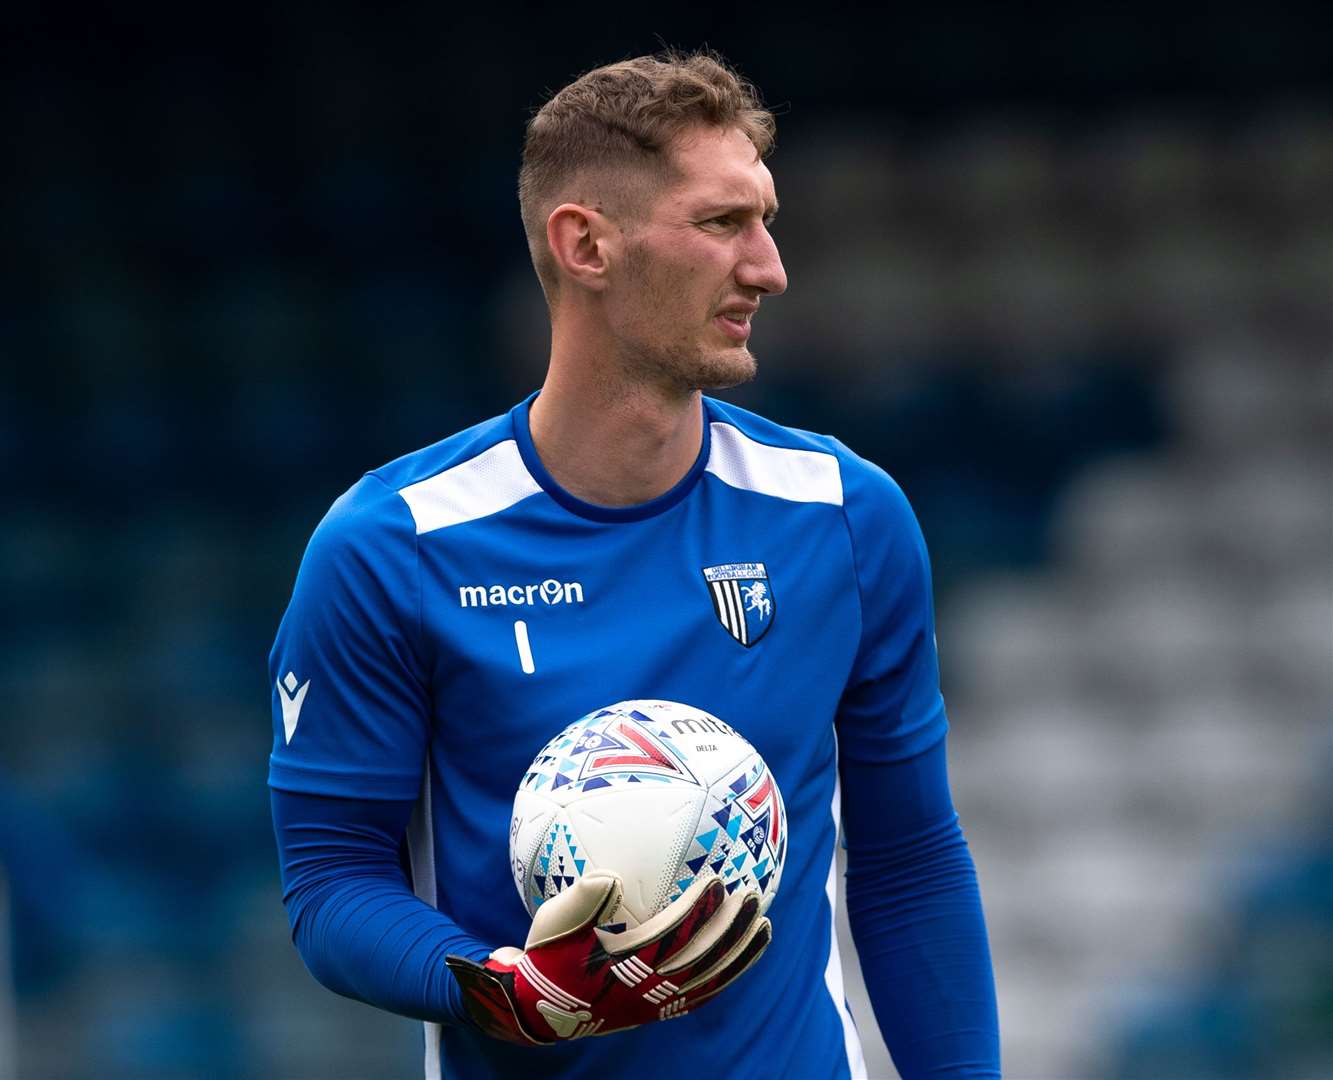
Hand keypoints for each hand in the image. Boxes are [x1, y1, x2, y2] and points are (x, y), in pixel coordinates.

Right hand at [446, 869, 769, 1043]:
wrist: (540, 1009)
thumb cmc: (548, 956)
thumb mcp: (553, 924)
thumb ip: (582, 899)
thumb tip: (609, 876)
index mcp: (624, 966)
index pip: (673, 935)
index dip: (698, 909)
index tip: (717, 878)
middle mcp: (648, 989)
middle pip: (702, 957)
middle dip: (731, 926)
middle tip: (754, 895)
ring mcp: (658, 1004)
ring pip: (711, 978)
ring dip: (740, 950)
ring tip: (765, 923)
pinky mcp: (661, 1011)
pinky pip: (706, 993)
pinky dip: (730, 974)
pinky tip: (746, 954)